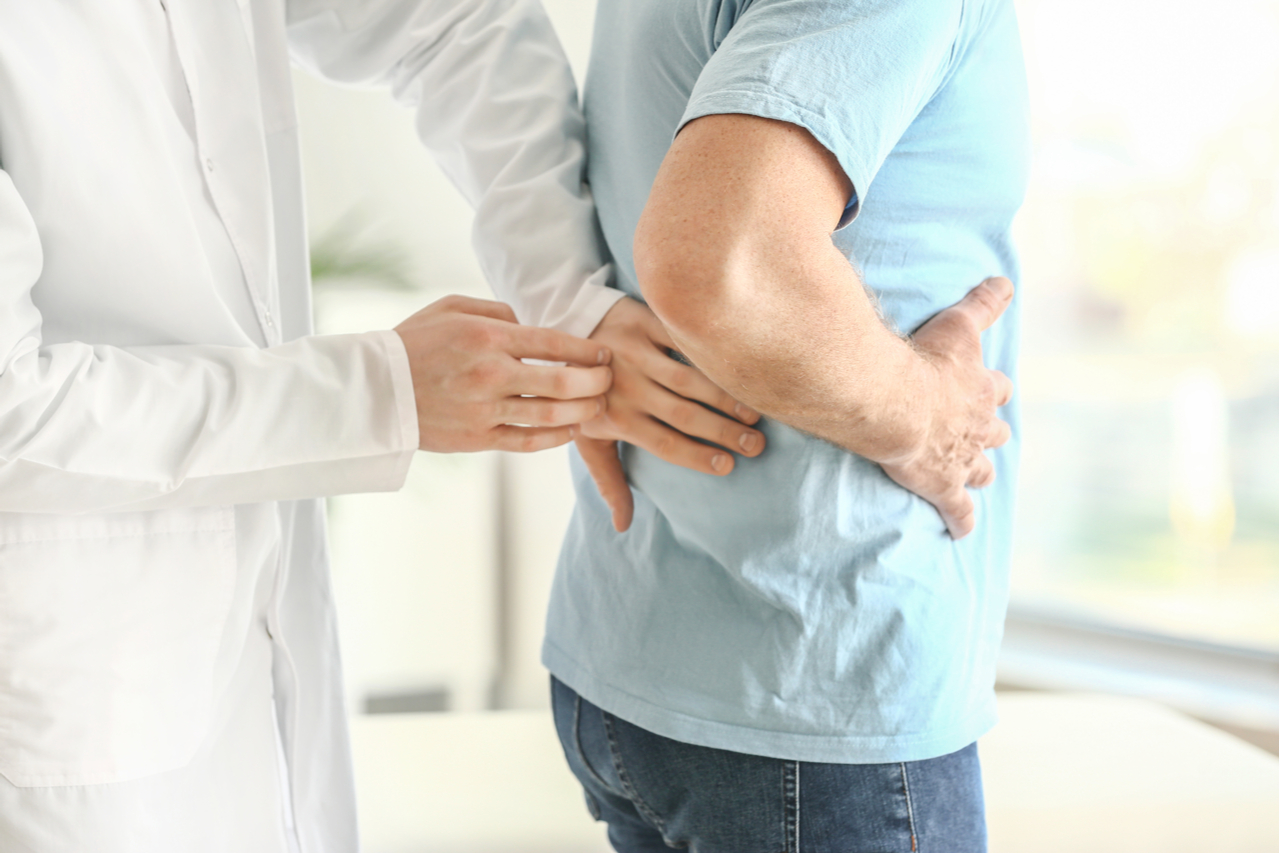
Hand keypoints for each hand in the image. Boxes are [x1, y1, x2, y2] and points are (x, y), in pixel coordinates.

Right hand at [394, 295, 610, 452]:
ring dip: (583, 412)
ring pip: (551, 415)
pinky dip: (556, 437)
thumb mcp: (452, 308)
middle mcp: (491, 374)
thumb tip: (531, 323)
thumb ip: (498, 311)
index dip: (587, 350)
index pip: (554, 343)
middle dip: (595, 382)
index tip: (603, 353)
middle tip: (609, 380)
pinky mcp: (478, 439)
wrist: (374, 391)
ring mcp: (485, 410)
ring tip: (597, 406)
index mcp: (488, 338)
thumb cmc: (415, 342)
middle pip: (562, 382)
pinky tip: (570, 429)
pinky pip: (528, 441)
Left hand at [573, 297, 764, 531]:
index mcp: (616, 418)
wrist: (566, 331)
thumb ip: (609, 480)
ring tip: (754, 413)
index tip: (728, 467)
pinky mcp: (644, 322)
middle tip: (756, 445)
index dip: (697, 457)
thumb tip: (622, 527)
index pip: (664, 444)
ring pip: (687, 379)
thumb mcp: (588, 440)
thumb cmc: (586, 395)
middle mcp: (626, 388)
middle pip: (682, 415)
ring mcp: (636, 353)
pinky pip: (682, 340)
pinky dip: (709, 355)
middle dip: (723, 432)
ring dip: (724, 397)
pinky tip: (737, 370)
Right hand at [878, 277, 1014, 538]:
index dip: (995, 392)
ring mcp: (961, 460)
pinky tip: (960, 532)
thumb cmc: (923, 362)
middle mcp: (978, 427)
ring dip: (979, 473)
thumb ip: (983, 302)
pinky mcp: (942, 487)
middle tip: (982, 436)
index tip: (992, 391)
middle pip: (995, 434)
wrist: (894, 403)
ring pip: (981, 471)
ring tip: (975, 478)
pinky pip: (958, 510)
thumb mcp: (959, 324)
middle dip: (991, 434)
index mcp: (981, 390)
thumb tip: (1007, 280)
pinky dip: (961, 521)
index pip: (998, 391)